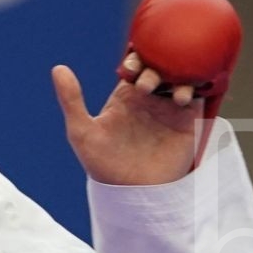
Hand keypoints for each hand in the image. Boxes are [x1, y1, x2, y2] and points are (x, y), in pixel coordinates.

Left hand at [52, 54, 200, 185]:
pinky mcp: (187, 121)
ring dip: (177, 75)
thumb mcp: (82, 131)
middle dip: (156, 67)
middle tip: (146, 85)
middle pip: (159, 66)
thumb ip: (71, 100)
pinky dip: (192, 90)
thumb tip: (57, 68)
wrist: (133, 193)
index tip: (130, 69)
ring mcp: (169, 108)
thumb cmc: (103, 165)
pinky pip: (195, 96)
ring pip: (179, 77)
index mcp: (126, 95)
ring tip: (166, 91)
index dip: (135, 59)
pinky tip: (182, 98)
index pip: (134, 65)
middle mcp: (149, 97)